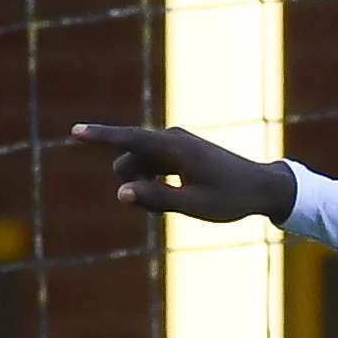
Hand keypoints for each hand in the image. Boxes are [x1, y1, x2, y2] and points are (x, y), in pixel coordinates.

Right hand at [71, 122, 294, 223]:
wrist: (261, 187)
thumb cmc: (231, 198)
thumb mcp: (195, 205)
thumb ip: (157, 199)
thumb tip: (121, 193)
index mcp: (177, 148)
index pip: (131, 141)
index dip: (101, 137)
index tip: (75, 131)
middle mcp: (172, 139)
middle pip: (128, 160)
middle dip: (133, 184)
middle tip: (166, 204)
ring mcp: (174, 143)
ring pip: (137, 165)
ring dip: (145, 185)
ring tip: (178, 198)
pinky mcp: (177, 150)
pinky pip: (150, 165)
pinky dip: (154, 181)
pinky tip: (177, 192)